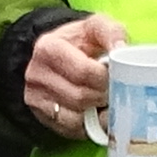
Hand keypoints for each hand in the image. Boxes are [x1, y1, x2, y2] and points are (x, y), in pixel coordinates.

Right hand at [18, 9, 122, 140]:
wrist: (56, 54)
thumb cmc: (80, 41)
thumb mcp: (94, 27)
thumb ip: (111, 32)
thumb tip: (121, 50)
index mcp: (49, 47)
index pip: (83, 72)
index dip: (106, 78)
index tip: (116, 76)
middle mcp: (36, 73)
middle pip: (80, 96)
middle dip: (103, 96)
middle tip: (115, 91)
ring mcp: (35, 97)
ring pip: (75, 117)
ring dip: (97, 113)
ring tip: (106, 101)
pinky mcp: (40, 115)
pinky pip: (70, 129)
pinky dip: (87, 125)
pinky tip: (95, 113)